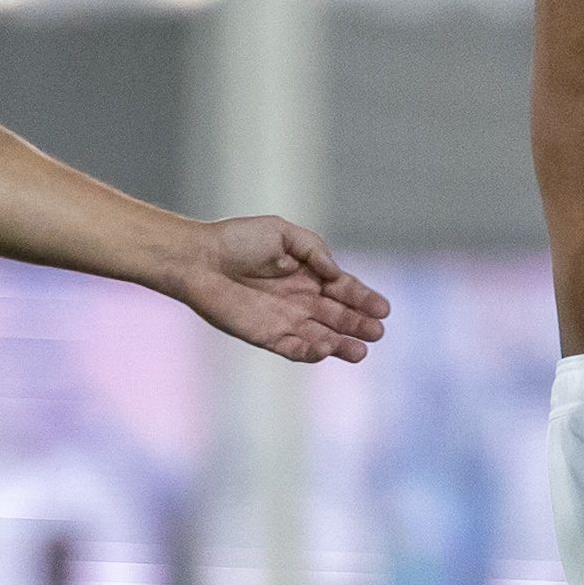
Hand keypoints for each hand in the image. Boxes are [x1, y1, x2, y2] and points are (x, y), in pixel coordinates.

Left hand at [171, 217, 390, 363]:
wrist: (199, 259)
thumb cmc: (237, 240)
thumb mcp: (282, 232)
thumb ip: (314, 250)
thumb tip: (336, 274)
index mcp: (307, 273)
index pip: (343, 289)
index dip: (364, 298)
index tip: (383, 309)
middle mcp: (300, 299)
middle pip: (337, 316)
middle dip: (358, 324)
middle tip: (377, 332)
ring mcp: (284, 319)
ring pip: (321, 336)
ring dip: (341, 344)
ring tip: (360, 351)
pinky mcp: (266, 336)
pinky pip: (294, 348)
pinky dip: (311, 352)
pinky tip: (326, 349)